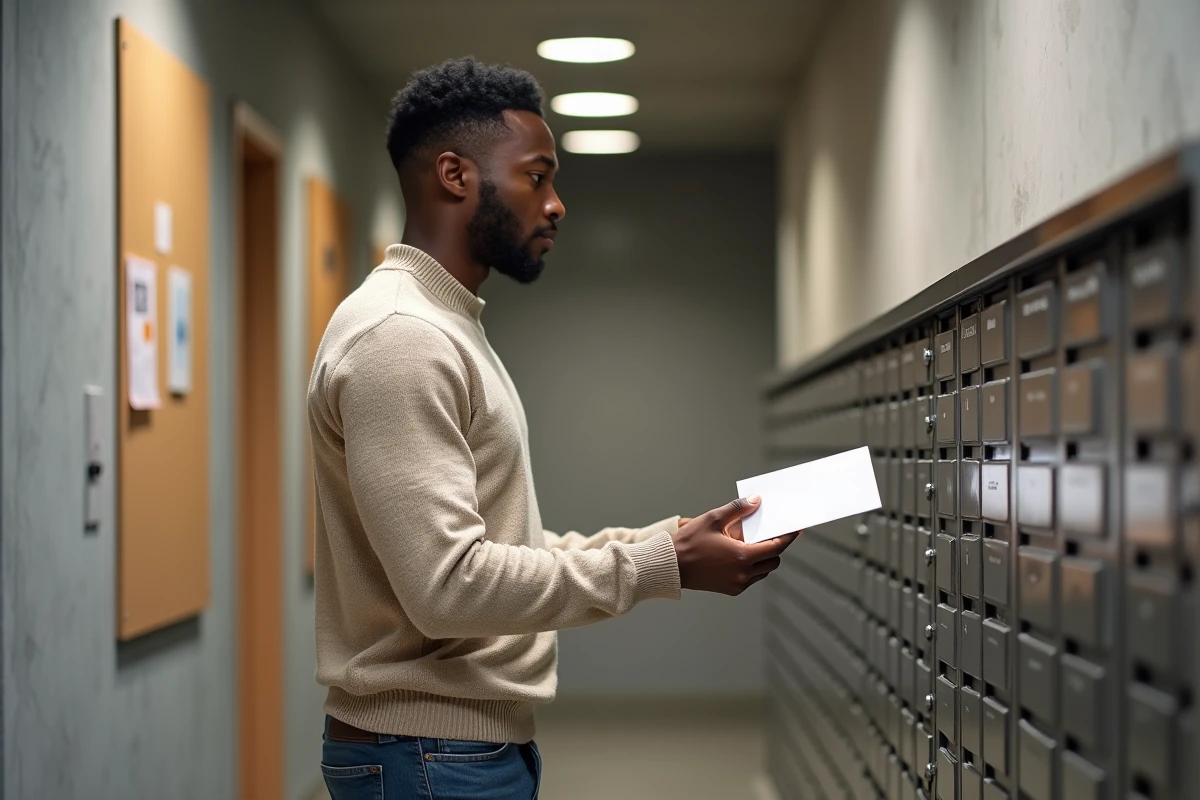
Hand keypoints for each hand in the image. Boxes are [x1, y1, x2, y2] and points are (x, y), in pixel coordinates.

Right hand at [672, 497, 799, 595]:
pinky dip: (751, 568)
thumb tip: (757, 501)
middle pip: (773, 561)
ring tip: (749, 545)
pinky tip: (738, 556)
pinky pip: (751, 578)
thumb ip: (738, 509)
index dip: (788, 537)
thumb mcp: (713, 519)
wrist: (671, 566)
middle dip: (774, 548)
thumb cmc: (689, 542)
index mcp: (742, 556)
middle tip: (766, 536)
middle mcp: (743, 573)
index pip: (776, 547)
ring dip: (762, 559)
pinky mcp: (731, 590)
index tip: (795, 530)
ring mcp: (738, 584)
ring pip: (763, 571)